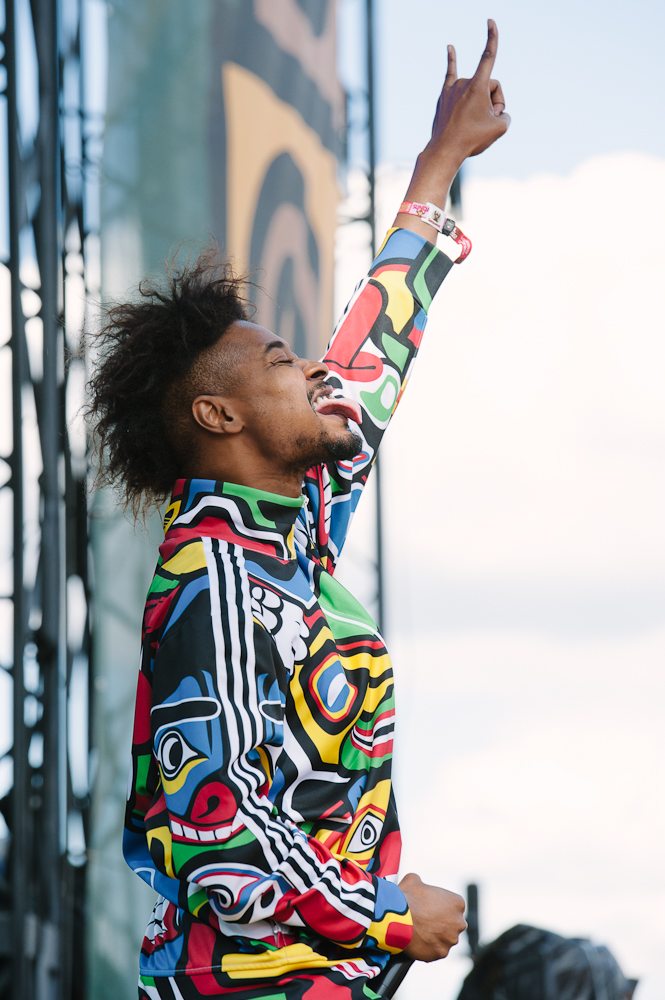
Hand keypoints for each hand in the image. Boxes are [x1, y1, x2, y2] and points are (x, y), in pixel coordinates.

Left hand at [395, 20, 509, 237]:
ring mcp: (452, 88)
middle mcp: (463, 82)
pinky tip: (450, 47)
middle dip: (495, 101)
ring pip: (476, 90)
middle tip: (489, 120)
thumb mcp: (500, 128)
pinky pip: (450, 73)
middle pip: (490, 85)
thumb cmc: (471, 140)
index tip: (490, 21)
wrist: (445, 150)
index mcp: (477, 85)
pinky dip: (451, 60)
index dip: (492, 37)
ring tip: (473, 123)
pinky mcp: (444, 95)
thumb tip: (497, 112)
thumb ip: (506, 115)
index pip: (488, 55)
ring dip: (481, 105)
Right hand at [399, 872, 466, 962]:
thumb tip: (417, 884)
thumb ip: (421, 883)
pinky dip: (428, 948)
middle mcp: (459, 922)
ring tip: (419, 932)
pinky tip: (417, 941)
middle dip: (441, 923)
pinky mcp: (441, 953)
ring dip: (435, 937)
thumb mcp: (414, 880)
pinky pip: (436, 951)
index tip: (429, 908)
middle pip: (452, 924)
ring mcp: (451, 940)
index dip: (440, 907)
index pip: (453, 906)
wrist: (398, 919)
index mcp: (457, 903)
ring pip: (445, 939)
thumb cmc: (407, 897)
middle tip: (425, 921)